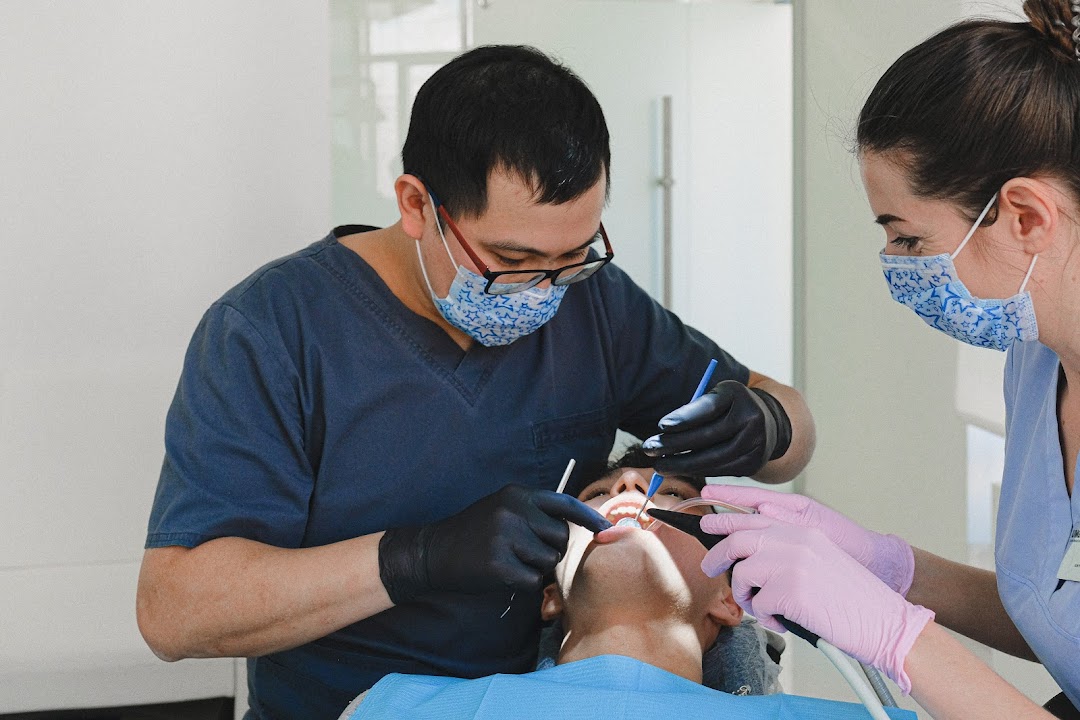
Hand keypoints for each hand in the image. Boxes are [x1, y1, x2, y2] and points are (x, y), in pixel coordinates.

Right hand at [378, 484, 611, 602]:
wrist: (432, 552)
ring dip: (535, 567)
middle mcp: (513, 510)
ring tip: (509, 560)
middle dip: (552, 549)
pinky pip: (532, 581)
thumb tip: (577, 527)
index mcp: (517, 494)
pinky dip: (522, 583)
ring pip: (548, 560)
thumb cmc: (474, 534)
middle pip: (561, 537)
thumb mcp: (502, 509)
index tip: (608, 529)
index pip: (564, 503)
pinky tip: (501, 574)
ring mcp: (505, 536)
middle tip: (526, 552)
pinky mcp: (498, 563)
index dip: (589, 517)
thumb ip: (534, 513)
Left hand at [642, 381, 790, 476]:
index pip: (708, 408)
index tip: (661, 426)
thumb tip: (665, 430)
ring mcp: (755, 444)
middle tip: (649, 449)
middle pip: (707, 437)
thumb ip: (695, 407)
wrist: (769, 423)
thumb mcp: (717, 396)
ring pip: (712, 459)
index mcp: (738, 394)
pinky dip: (697, 471)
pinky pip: (719, 470)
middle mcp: (751, 418)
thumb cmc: (731, 407)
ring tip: (660, 465)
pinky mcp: (753, 464)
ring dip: (682, 464)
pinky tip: (680, 469)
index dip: (684, 418)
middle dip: (674, 445)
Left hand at [700, 515, 933, 693]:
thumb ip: (786, 551)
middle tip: (708, 568)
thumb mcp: (819, 559)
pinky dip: (767, 618)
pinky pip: (759, 604)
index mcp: (803, 530)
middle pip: (738, 539)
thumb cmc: (853, 600)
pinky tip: (786, 622)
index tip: (707, 524)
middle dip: (717, 556)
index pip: (754, 518)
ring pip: (743, 574)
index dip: (725, 521)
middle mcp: (796, 540)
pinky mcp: (790, 589)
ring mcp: (792, 563)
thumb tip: (747, 560)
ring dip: (746, 595)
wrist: (884, 621)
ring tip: (764, 609)